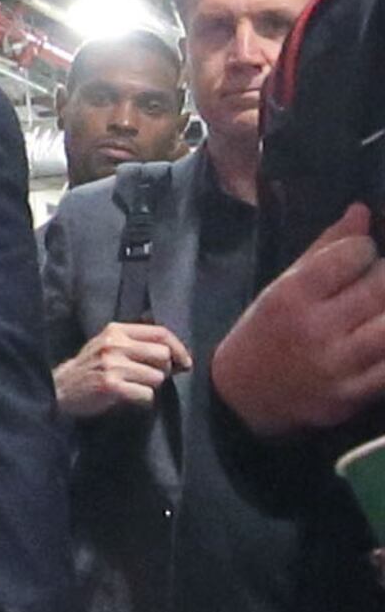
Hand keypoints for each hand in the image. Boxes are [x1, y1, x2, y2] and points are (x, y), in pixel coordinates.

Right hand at [54, 318, 190, 418]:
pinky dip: (142, 399)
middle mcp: (114, 344)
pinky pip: (147, 394)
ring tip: (133, 387)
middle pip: (163, 355)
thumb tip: (178, 354)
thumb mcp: (109, 345)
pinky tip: (128, 397)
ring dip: (150, 386)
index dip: (179, 348)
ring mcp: (112, 365)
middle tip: (151, 377)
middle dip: (163, 369)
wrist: (58, 389)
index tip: (184, 362)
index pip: (160, 333)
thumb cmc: (89, 368)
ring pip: (157, 377)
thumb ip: (137, 343)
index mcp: (116, 330)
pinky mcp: (111, 386)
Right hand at [214, 204, 384, 432]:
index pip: (356, 253)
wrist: (241, 399)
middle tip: (372, 284)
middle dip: (384, 279)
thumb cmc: (264, 334)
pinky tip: (376, 337)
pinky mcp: (352, 395)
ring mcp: (337, 366)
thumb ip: (324, 249)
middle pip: (383, 287)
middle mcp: (315, 329)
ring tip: (375, 309)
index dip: (364, 250)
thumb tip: (363, 212)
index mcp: (291, 296)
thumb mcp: (281, 287)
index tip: (359, 257)